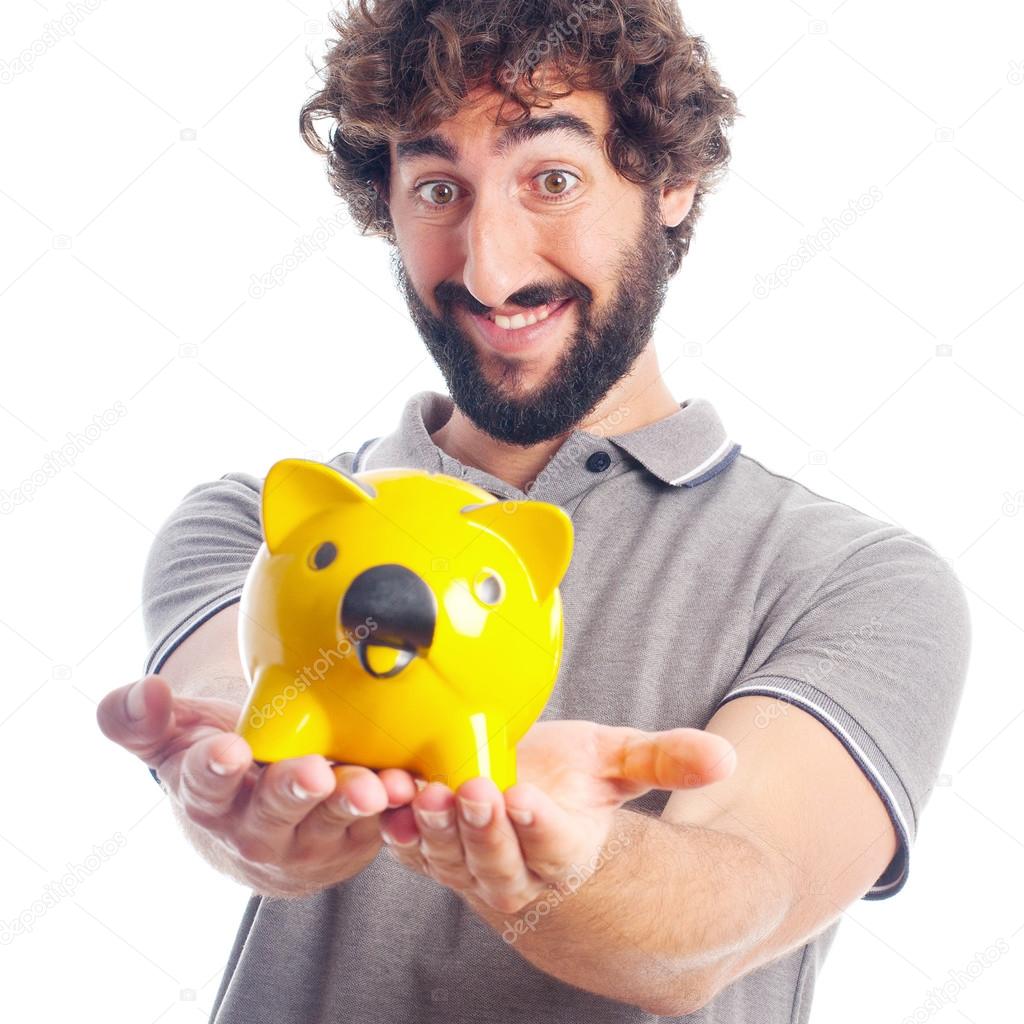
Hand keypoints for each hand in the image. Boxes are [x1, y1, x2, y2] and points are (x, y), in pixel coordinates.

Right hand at [96, 674, 418, 896]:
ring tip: (372, 787)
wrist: (261, 815)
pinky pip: (377, 828)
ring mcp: (308, 838)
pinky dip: (396, 810)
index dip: (214, 770)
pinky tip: (412, 787)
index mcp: (209, 798)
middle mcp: (256, 827)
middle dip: (293, 792)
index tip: (226, 749)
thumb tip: (143, 690)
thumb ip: (140, 719)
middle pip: (274, 813)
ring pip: (331, 825)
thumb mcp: (175, 739)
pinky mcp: (353, 841)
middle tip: (311, 774)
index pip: (204, 787)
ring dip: (352, 804)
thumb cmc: (221, 759)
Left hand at [380, 720, 736, 913]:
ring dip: (436, 832)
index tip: (528, 797)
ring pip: (452, 862)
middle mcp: (524, 875)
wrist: (551, 852)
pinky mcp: (442, 861)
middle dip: (484, 829)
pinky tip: (385, 803)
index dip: (542, 826)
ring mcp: (477, 875)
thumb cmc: (588, 800)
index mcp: (572, 852)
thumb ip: (667, 760)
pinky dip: (399, 833)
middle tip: (473, 790)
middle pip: (500, 862)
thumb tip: (725, 755)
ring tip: (424, 794)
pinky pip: (416, 853)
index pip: (559, 847)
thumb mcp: (623, 769)